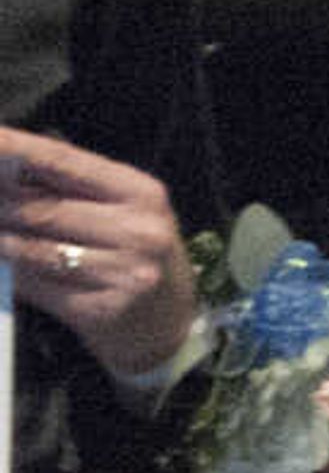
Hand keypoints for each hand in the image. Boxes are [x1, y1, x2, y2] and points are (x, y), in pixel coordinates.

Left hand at [0, 125, 198, 380]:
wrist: (169, 325)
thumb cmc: (137, 256)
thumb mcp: (122, 212)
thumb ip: (70, 189)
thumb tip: (4, 171)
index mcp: (141, 193)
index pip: (64, 161)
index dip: (15, 148)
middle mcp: (138, 230)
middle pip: (39, 208)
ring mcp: (122, 272)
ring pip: (29, 248)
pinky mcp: (99, 309)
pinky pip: (33, 284)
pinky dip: (6, 273)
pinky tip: (2, 267)